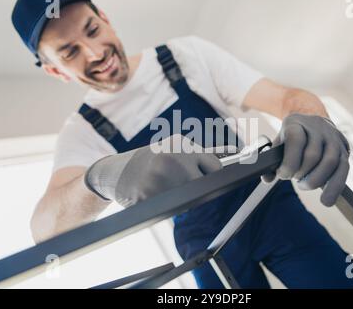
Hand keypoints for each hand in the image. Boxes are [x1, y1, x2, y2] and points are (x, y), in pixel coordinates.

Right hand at [85, 135, 221, 207]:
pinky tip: (157, 194)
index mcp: (182, 145)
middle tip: (183, 183)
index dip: (212, 175)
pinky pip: (174, 207)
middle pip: (206, 183)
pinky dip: (170, 204)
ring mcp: (162, 178)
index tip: (206, 177)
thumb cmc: (152, 160)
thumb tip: (234, 159)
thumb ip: (202, 155)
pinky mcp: (151, 196)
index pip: (216, 167)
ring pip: (192, 198)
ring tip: (168, 186)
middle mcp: (174, 159)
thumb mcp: (175, 148)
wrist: (118, 171)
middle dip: (199, 186)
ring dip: (185, 197)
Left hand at [262, 113, 350, 205]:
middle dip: (301, 173)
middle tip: (295, 178)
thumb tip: (267, 179)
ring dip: (316, 180)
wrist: (311, 123)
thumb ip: (270, 163)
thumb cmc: (292, 139)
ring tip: (304, 185)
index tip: (282, 175)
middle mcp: (317, 127)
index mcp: (296, 123)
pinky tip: (327, 200)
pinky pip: (343, 169)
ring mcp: (333, 138)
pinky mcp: (344, 149)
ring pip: (330, 161)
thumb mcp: (278, 144)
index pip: (295, 140)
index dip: (289, 161)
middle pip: (313, 154)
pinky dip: (335, 187)